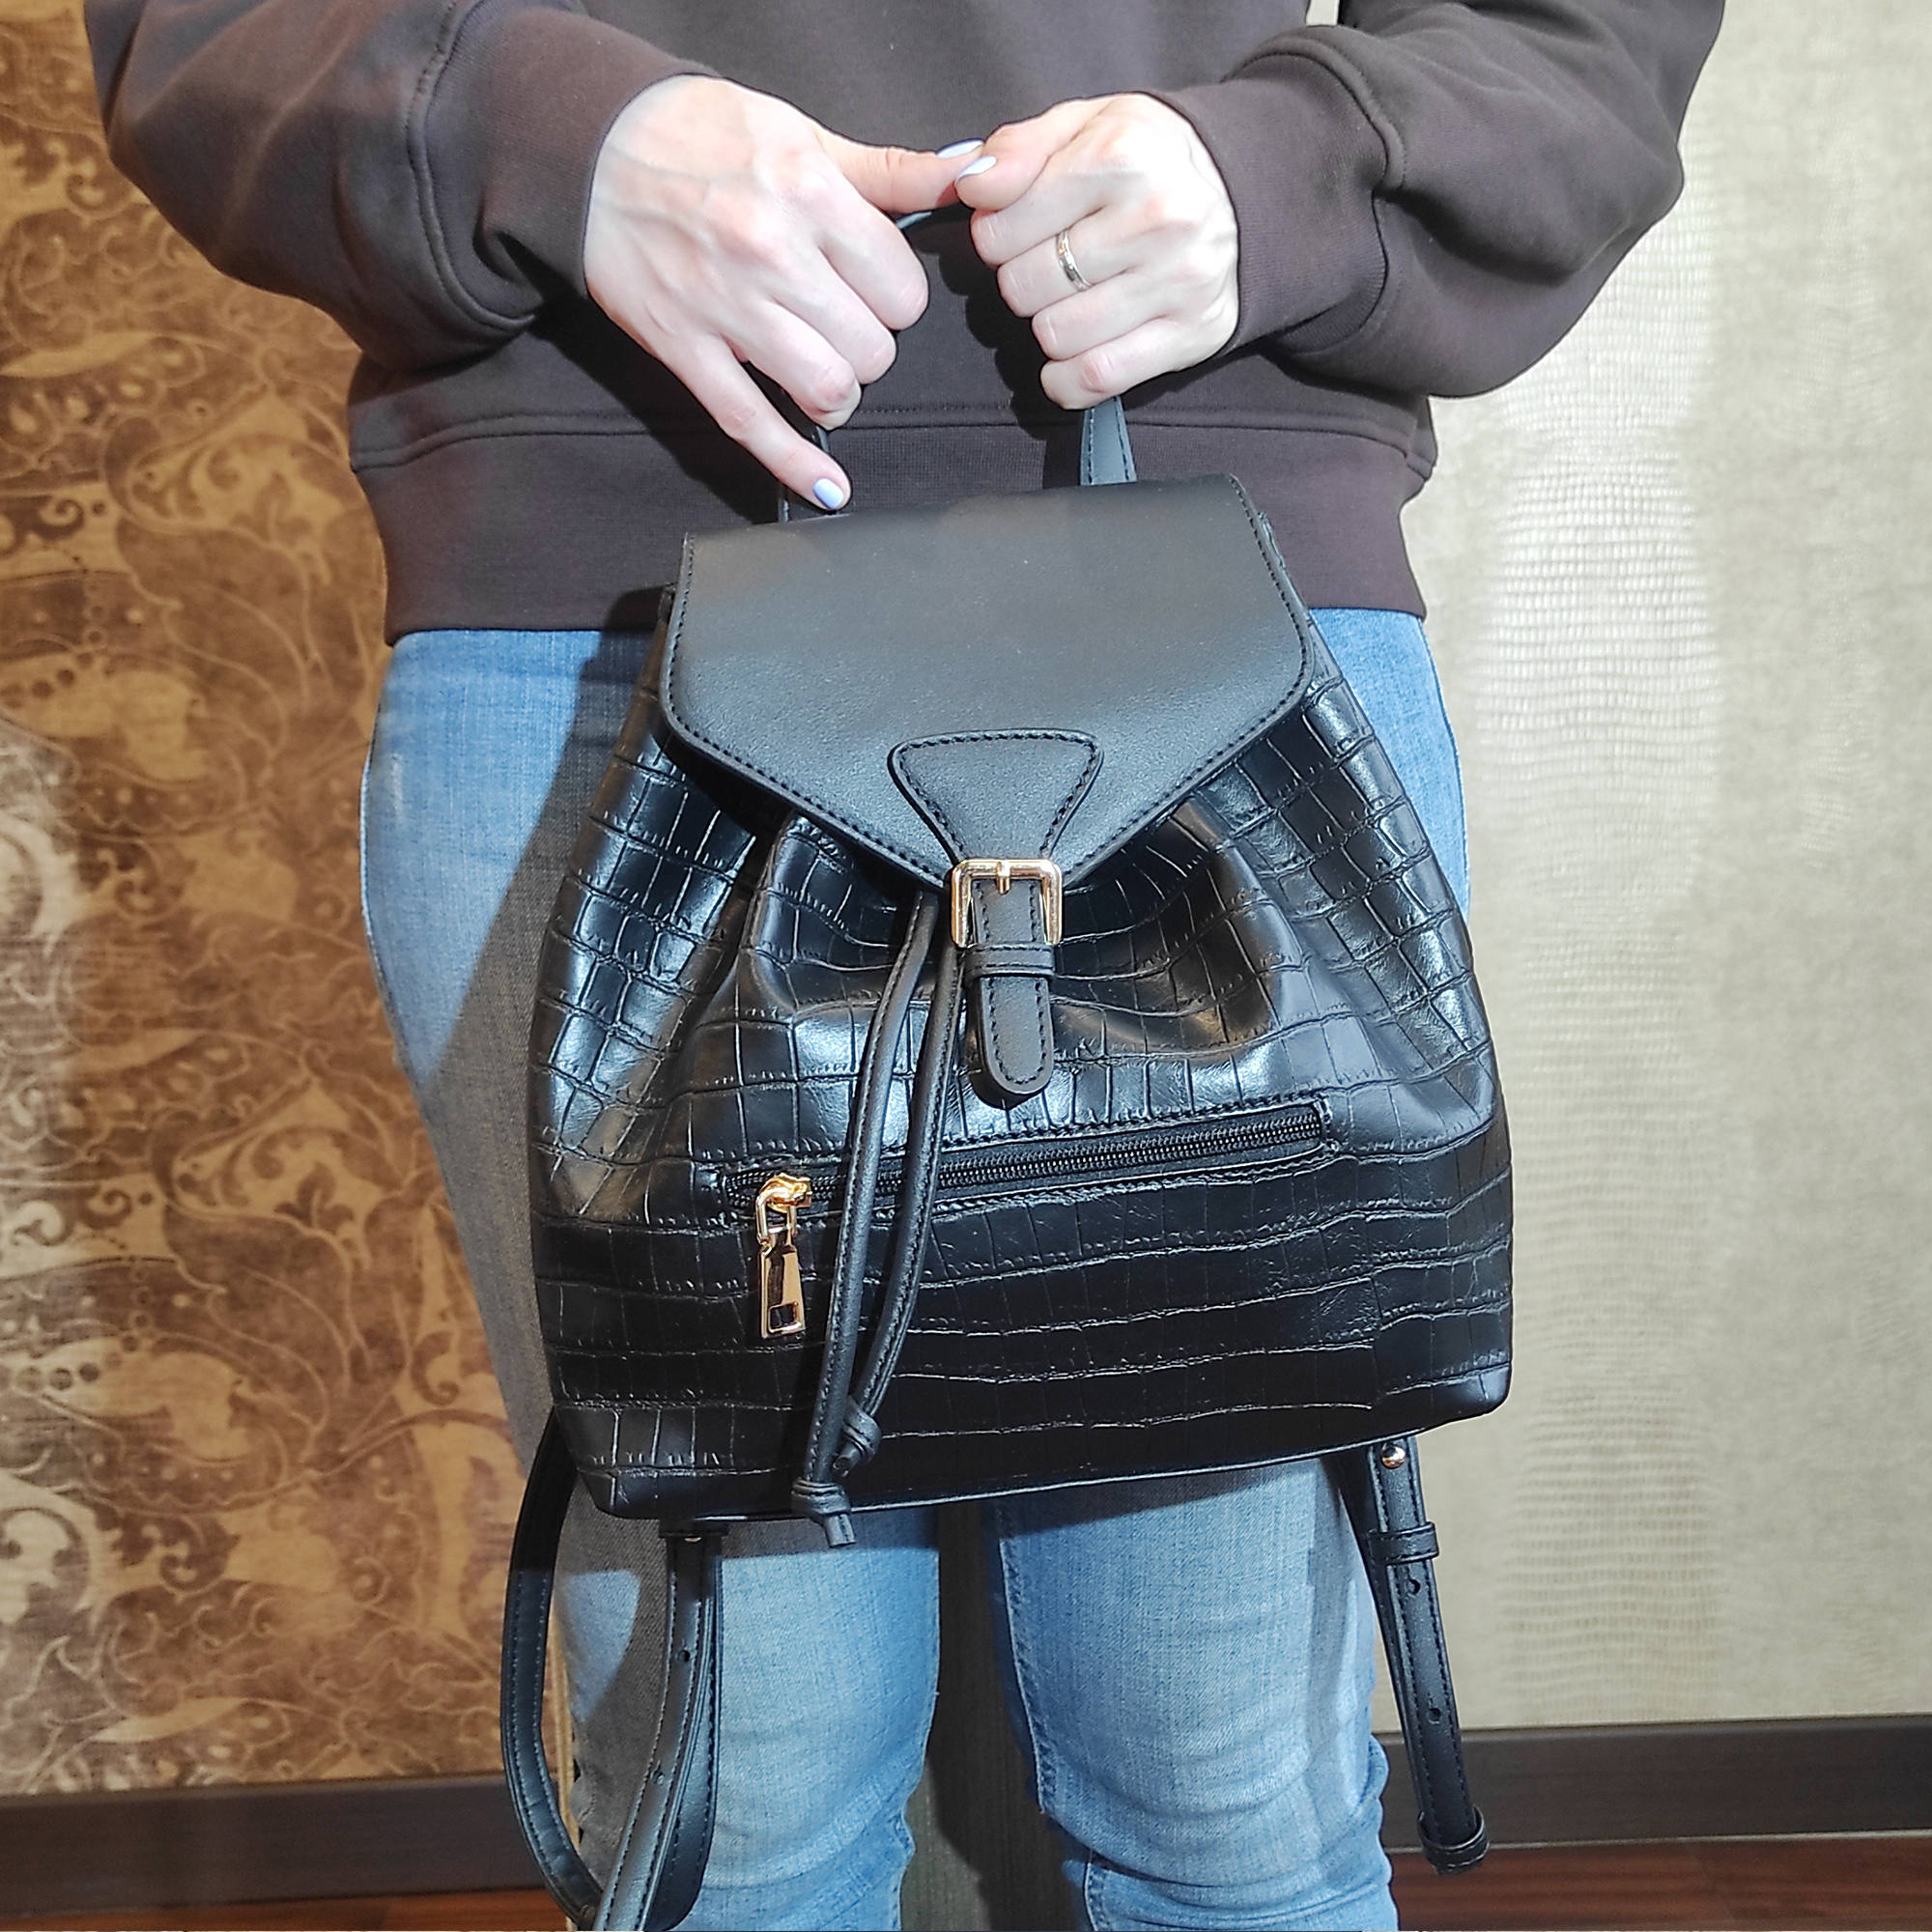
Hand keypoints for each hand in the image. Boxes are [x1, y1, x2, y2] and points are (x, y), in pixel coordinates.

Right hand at [584, 77, 975, 505]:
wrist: (591, 146)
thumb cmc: (702, 135)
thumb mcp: (803, 134)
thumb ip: (890, 171)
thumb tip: (970, 177)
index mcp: (811, 194)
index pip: (903, 290)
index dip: (896, 299)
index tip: (873, 291)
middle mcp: (773, 253)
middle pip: (873, 348)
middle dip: (869, 347)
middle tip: (843, 327)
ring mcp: (726, 307)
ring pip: (826, 389)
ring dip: (838, 396)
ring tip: (824, 378)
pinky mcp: (684, 349)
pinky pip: (751, 424)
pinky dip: (795, 466)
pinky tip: (829, 490)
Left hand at [953, 94, 1238, 409]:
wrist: (1242, 191)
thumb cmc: (1145, 160)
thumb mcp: (1082, 125)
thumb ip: (1017, 149)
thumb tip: (971, 188)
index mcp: (1121, 157)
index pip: (1000, 231)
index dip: (992, 237)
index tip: (1018, 231)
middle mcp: (1156, 219)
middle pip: (1024, 287)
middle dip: (1021, 281)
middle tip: (1049, 264)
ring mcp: (1178, 281)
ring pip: (1055, 336)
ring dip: (1048, 326)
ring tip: (1072, 298)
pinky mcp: (1191, 333)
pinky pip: (1096, 377)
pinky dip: (1068, 378)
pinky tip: (1074, 351)